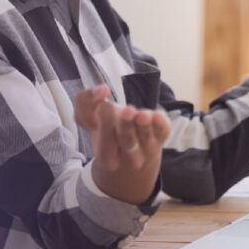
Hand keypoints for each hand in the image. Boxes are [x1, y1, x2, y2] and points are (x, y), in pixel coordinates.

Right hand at [74, 84, 170, 203]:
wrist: (127, 159)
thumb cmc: (105, 134)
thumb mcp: (88, 120)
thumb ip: (85, 102)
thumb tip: (102, 90)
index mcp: (107, 157)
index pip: (106, 142)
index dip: (105, 121)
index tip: (105, 104)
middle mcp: (129, 158)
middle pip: (128, 142)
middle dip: (127, 127)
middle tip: (127, 111)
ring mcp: (147, 150)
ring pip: (147, 137)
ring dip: (145, 125)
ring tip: (143, 115)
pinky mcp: (161, 138)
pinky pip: (163, 132)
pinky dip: (161, 124)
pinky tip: (157, 115)